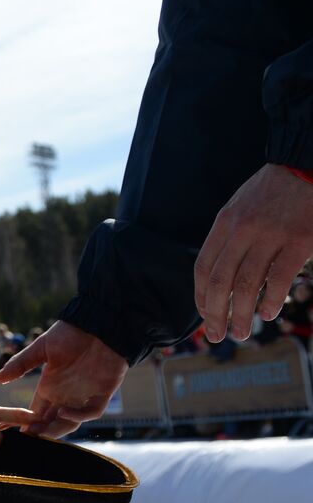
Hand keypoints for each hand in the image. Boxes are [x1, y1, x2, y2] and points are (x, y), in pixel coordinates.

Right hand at [0, 321, 126, 437]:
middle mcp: (65, 395)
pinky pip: (92, 411)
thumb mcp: (41, 348)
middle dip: (41, 432)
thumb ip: (20, 364)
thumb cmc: (70, 333)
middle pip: (52, 422)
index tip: (18, 433)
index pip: (36, 412)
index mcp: (50, 387)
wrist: (100, 324)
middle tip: (29, 437)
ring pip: (71, 422)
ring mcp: (84, 396)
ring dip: (58, 429)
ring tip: (44, 433)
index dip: (28, 423)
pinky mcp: (103, 393)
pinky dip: (79, 415)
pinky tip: (64, 412)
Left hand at [195, 163, 312, 342]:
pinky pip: (279, 278)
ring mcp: (270, 236)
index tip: (205, 316)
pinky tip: (267, 314)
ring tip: (241, 332)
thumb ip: (227, 239)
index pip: (203, 269)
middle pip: (220, 282)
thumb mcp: (238, 209)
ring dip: (241, 315)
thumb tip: (219, 278)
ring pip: (247, 286)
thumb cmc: (271, 192)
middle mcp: (242, 231)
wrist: (304, 166)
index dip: (201, 297)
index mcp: (224, 224)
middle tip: (217, 336)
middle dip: (216, 314)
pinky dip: (270, 301)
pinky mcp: (299, 241)